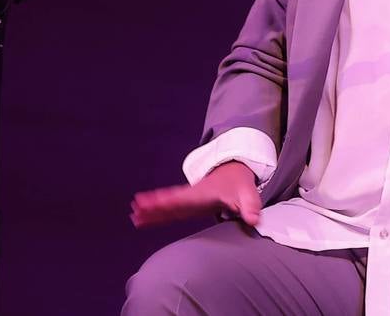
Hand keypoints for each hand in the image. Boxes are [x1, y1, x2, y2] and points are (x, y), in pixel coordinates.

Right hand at [129, 160, 261, 228]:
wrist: (234, 171)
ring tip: (135, 216)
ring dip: (152, 210)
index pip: (185, 199)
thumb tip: (254, 220)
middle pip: (171, 201)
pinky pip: (170, 211)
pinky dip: (157, 214)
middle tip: (137, 208)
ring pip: (167, 206)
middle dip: (155, 204)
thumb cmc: (239, 184)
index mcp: (203, 194)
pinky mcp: (188, 205)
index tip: (156, 202)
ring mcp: (188, 200)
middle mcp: (192, 196)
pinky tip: (143, 219)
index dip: (171, 201)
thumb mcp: (248, 194)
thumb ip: (251, 206)